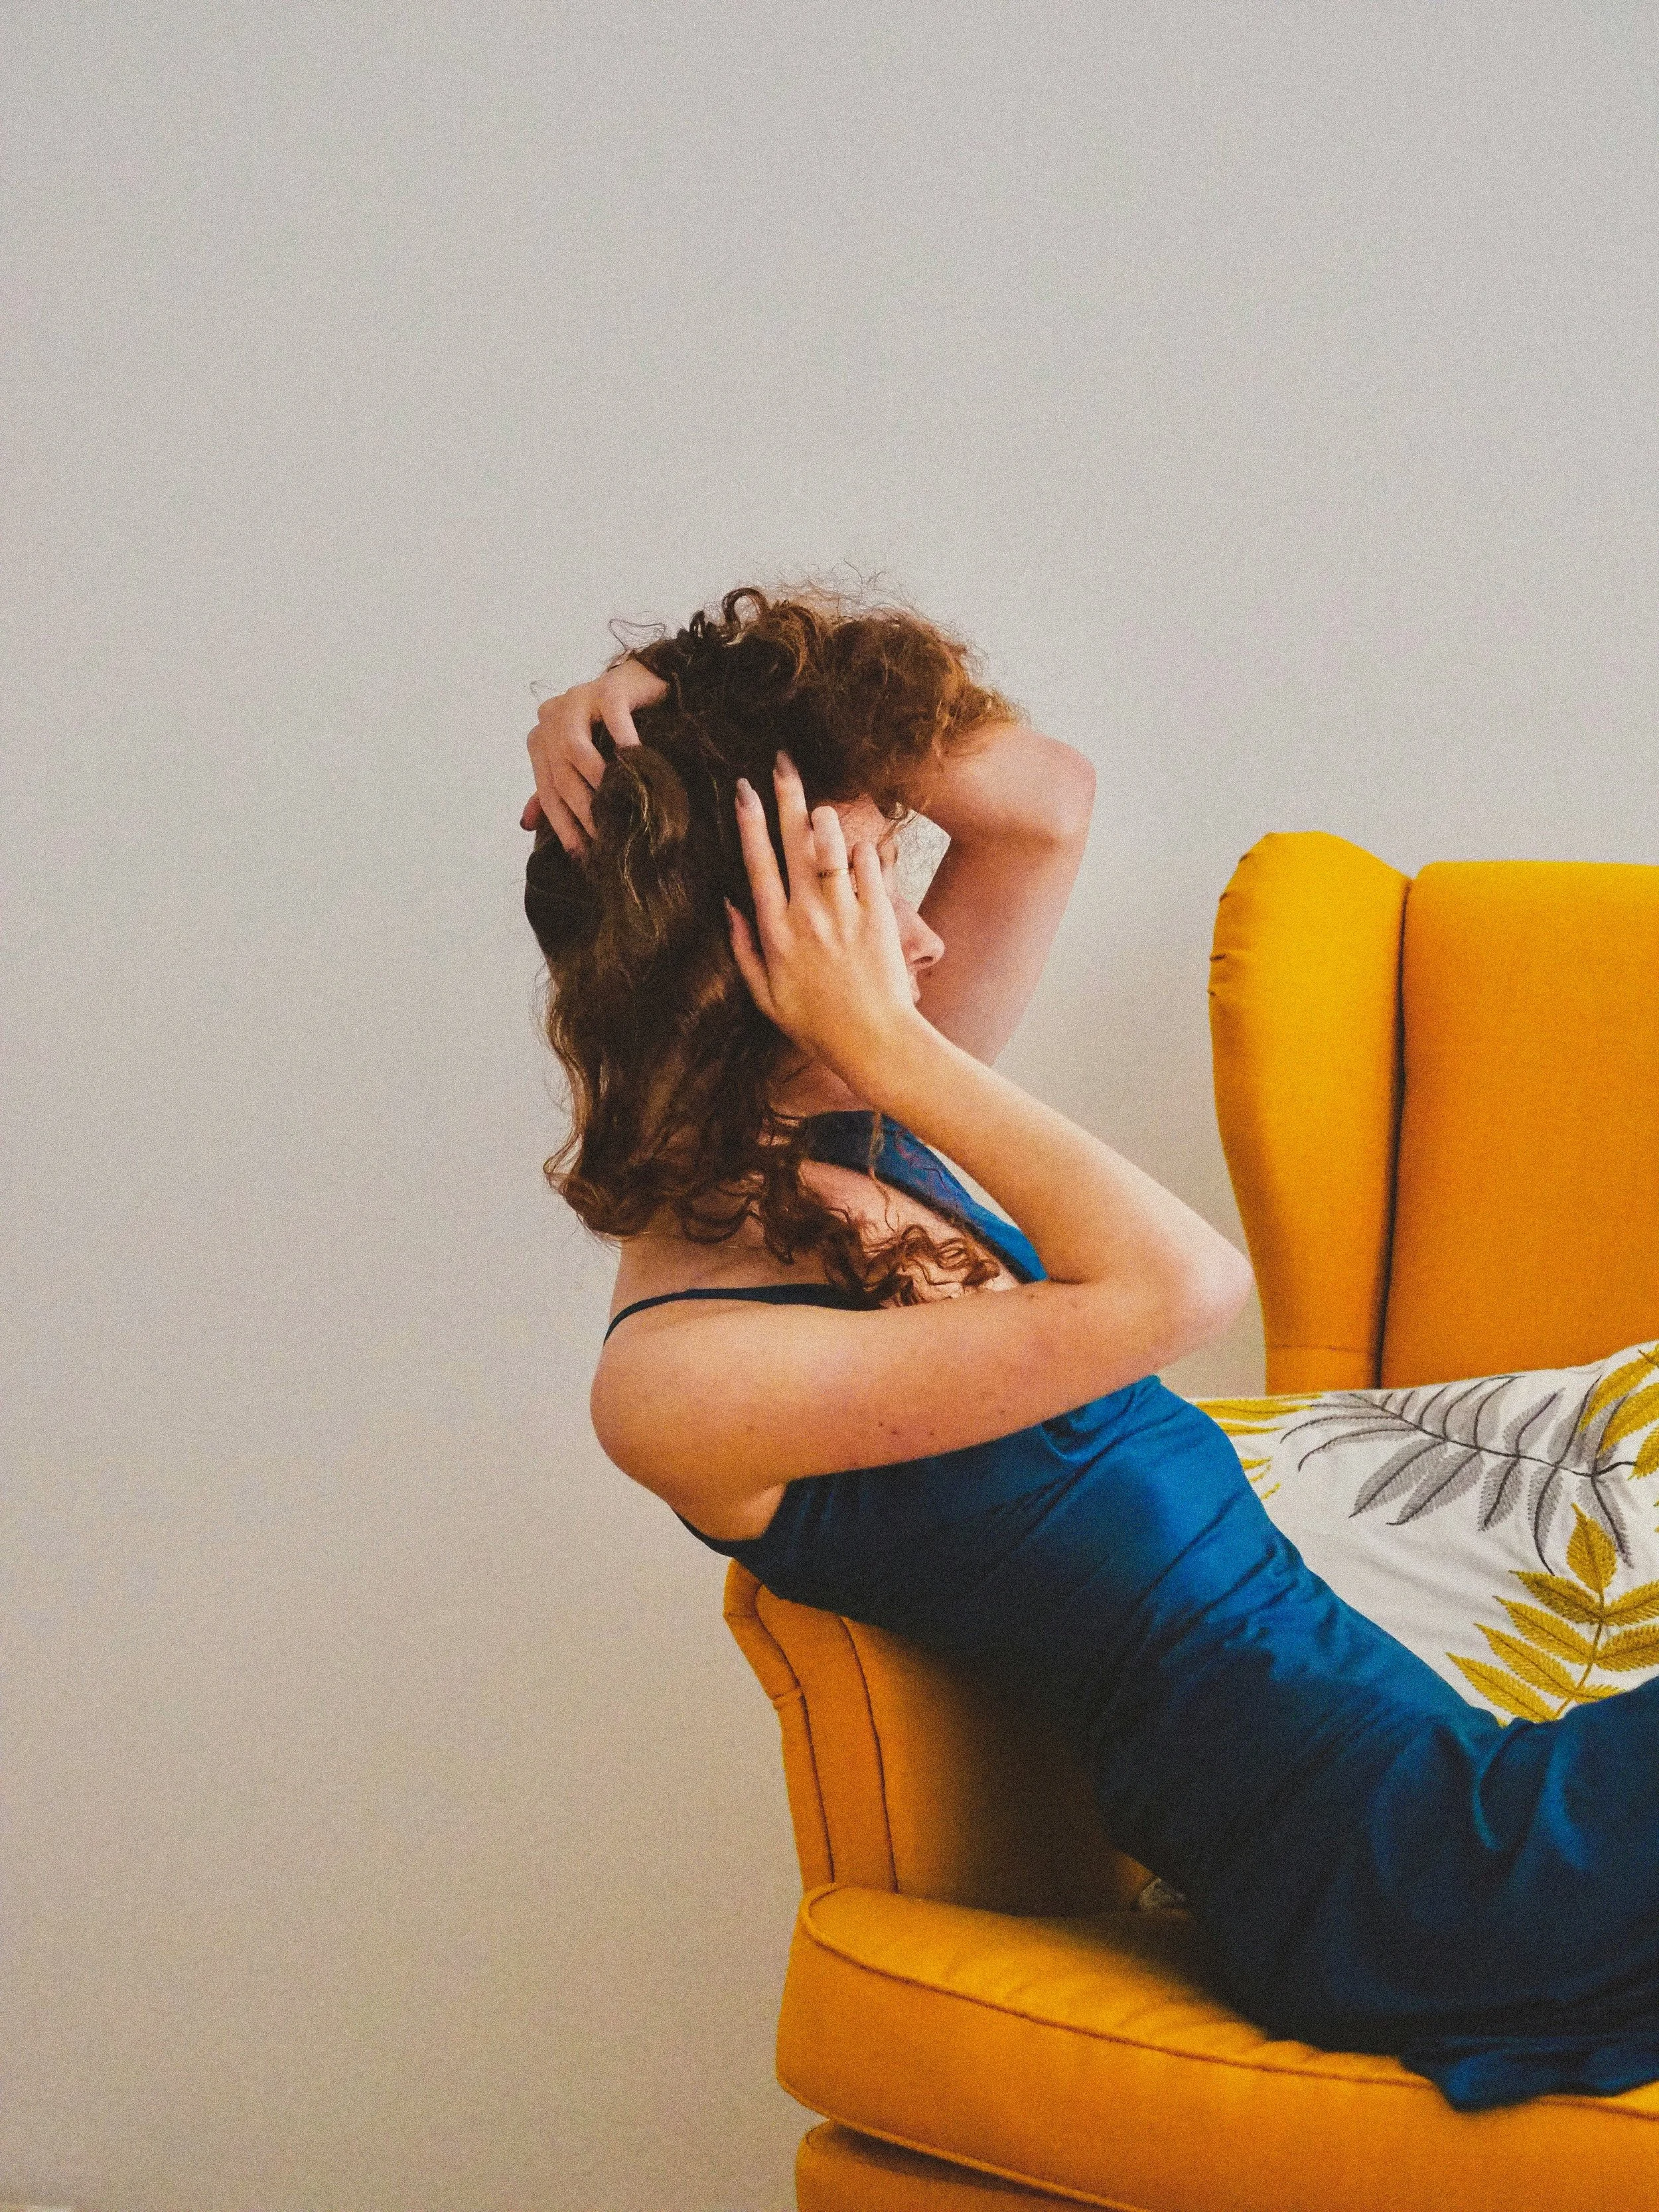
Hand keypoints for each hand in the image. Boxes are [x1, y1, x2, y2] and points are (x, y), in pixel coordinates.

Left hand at [521, 659, 669, 851]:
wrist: (648, 684)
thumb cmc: (614, 731)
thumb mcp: (583, 763)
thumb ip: (554, 789)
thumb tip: (525, 824)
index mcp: (542, 738)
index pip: (547, 790)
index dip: (562, 825)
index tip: (582, 855)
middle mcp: (552, 718)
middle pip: (559, 774)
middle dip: (581, 812)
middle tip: (605, 840)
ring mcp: (577, 700)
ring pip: (574, 749)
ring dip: (595, 783)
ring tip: (616, 809)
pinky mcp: (607, 687)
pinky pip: (612, 718)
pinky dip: (623, 742)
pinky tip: (637, 763)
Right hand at [726, 752, 921, 1088]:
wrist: (875, 1040)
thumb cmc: (816, 1024)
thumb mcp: (765, 996)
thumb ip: (743, 948)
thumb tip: (728, 903)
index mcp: (775, 932)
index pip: (757, 864)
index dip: (749, 823)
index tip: (742, 789)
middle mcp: (807, 914)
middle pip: (793, 842)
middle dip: (786, 796)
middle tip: (781, 761)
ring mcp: (845, 912)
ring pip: (831, 846)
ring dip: (825, 818)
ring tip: (819, 805)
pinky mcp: (878, 915)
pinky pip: (869, 867)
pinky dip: (863, 851)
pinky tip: (858, 846)